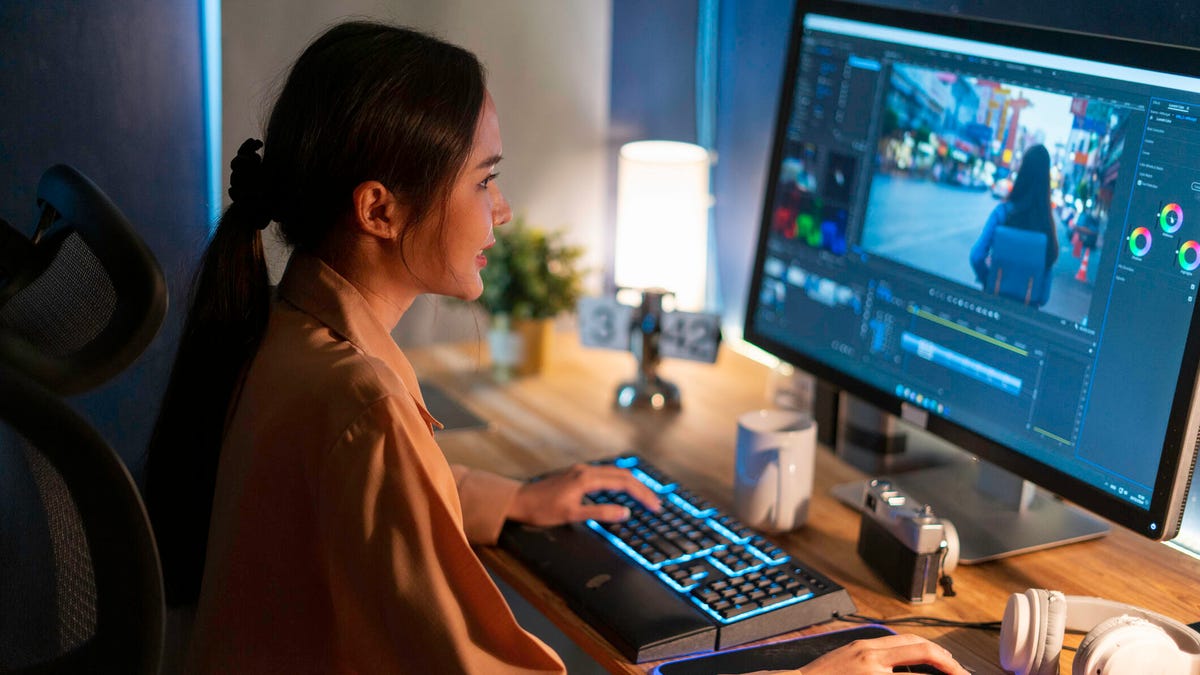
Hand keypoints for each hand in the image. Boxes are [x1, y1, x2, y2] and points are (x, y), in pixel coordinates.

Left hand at [507, 463, 661, 526]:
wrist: (518, 501)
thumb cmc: (541, 509)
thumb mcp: (572, 515)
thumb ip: (600, 513)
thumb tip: (625, 513)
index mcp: (587, 478)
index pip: (623, 483)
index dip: (642, 495)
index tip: (654, 507)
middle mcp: (586, 470)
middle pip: (623, 475)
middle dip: (642, 489)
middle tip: (655, 504)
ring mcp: (581, 471)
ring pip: (614, 473)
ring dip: (631, 485)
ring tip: (644, 499)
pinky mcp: (577, 475)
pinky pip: (605, 476)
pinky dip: (619, 483)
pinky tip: (622, 493)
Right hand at [768, 635, 969, 674]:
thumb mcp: (849, 657)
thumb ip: (876, 657)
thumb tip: (907, 663)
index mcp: (868, 648)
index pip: (913, 642)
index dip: (939, 653)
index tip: (953, 665)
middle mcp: (871, 659)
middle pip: (922, 651)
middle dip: (949, 664)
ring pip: (915, 672)